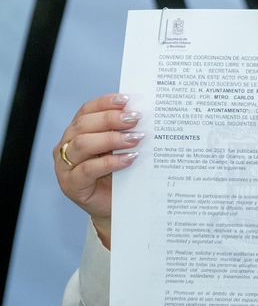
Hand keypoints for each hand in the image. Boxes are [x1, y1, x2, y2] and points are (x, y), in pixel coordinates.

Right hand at [54, 94, 143, 246]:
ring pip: (82, 144)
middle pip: (84, 125)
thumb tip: (144, 113)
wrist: (118, 206)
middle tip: (135, 119)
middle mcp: (68, 146)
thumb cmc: (120, 174)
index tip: (126, 100)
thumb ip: (126, 131)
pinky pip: (87, 169)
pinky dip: (109, 162)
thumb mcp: (122, 148)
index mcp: (79, 132)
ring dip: (111, 139)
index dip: (105, 103)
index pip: (87, 110)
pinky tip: (128, 159)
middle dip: (111, 119)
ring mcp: (66, 166)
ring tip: (135, 139)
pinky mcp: (71, 184)